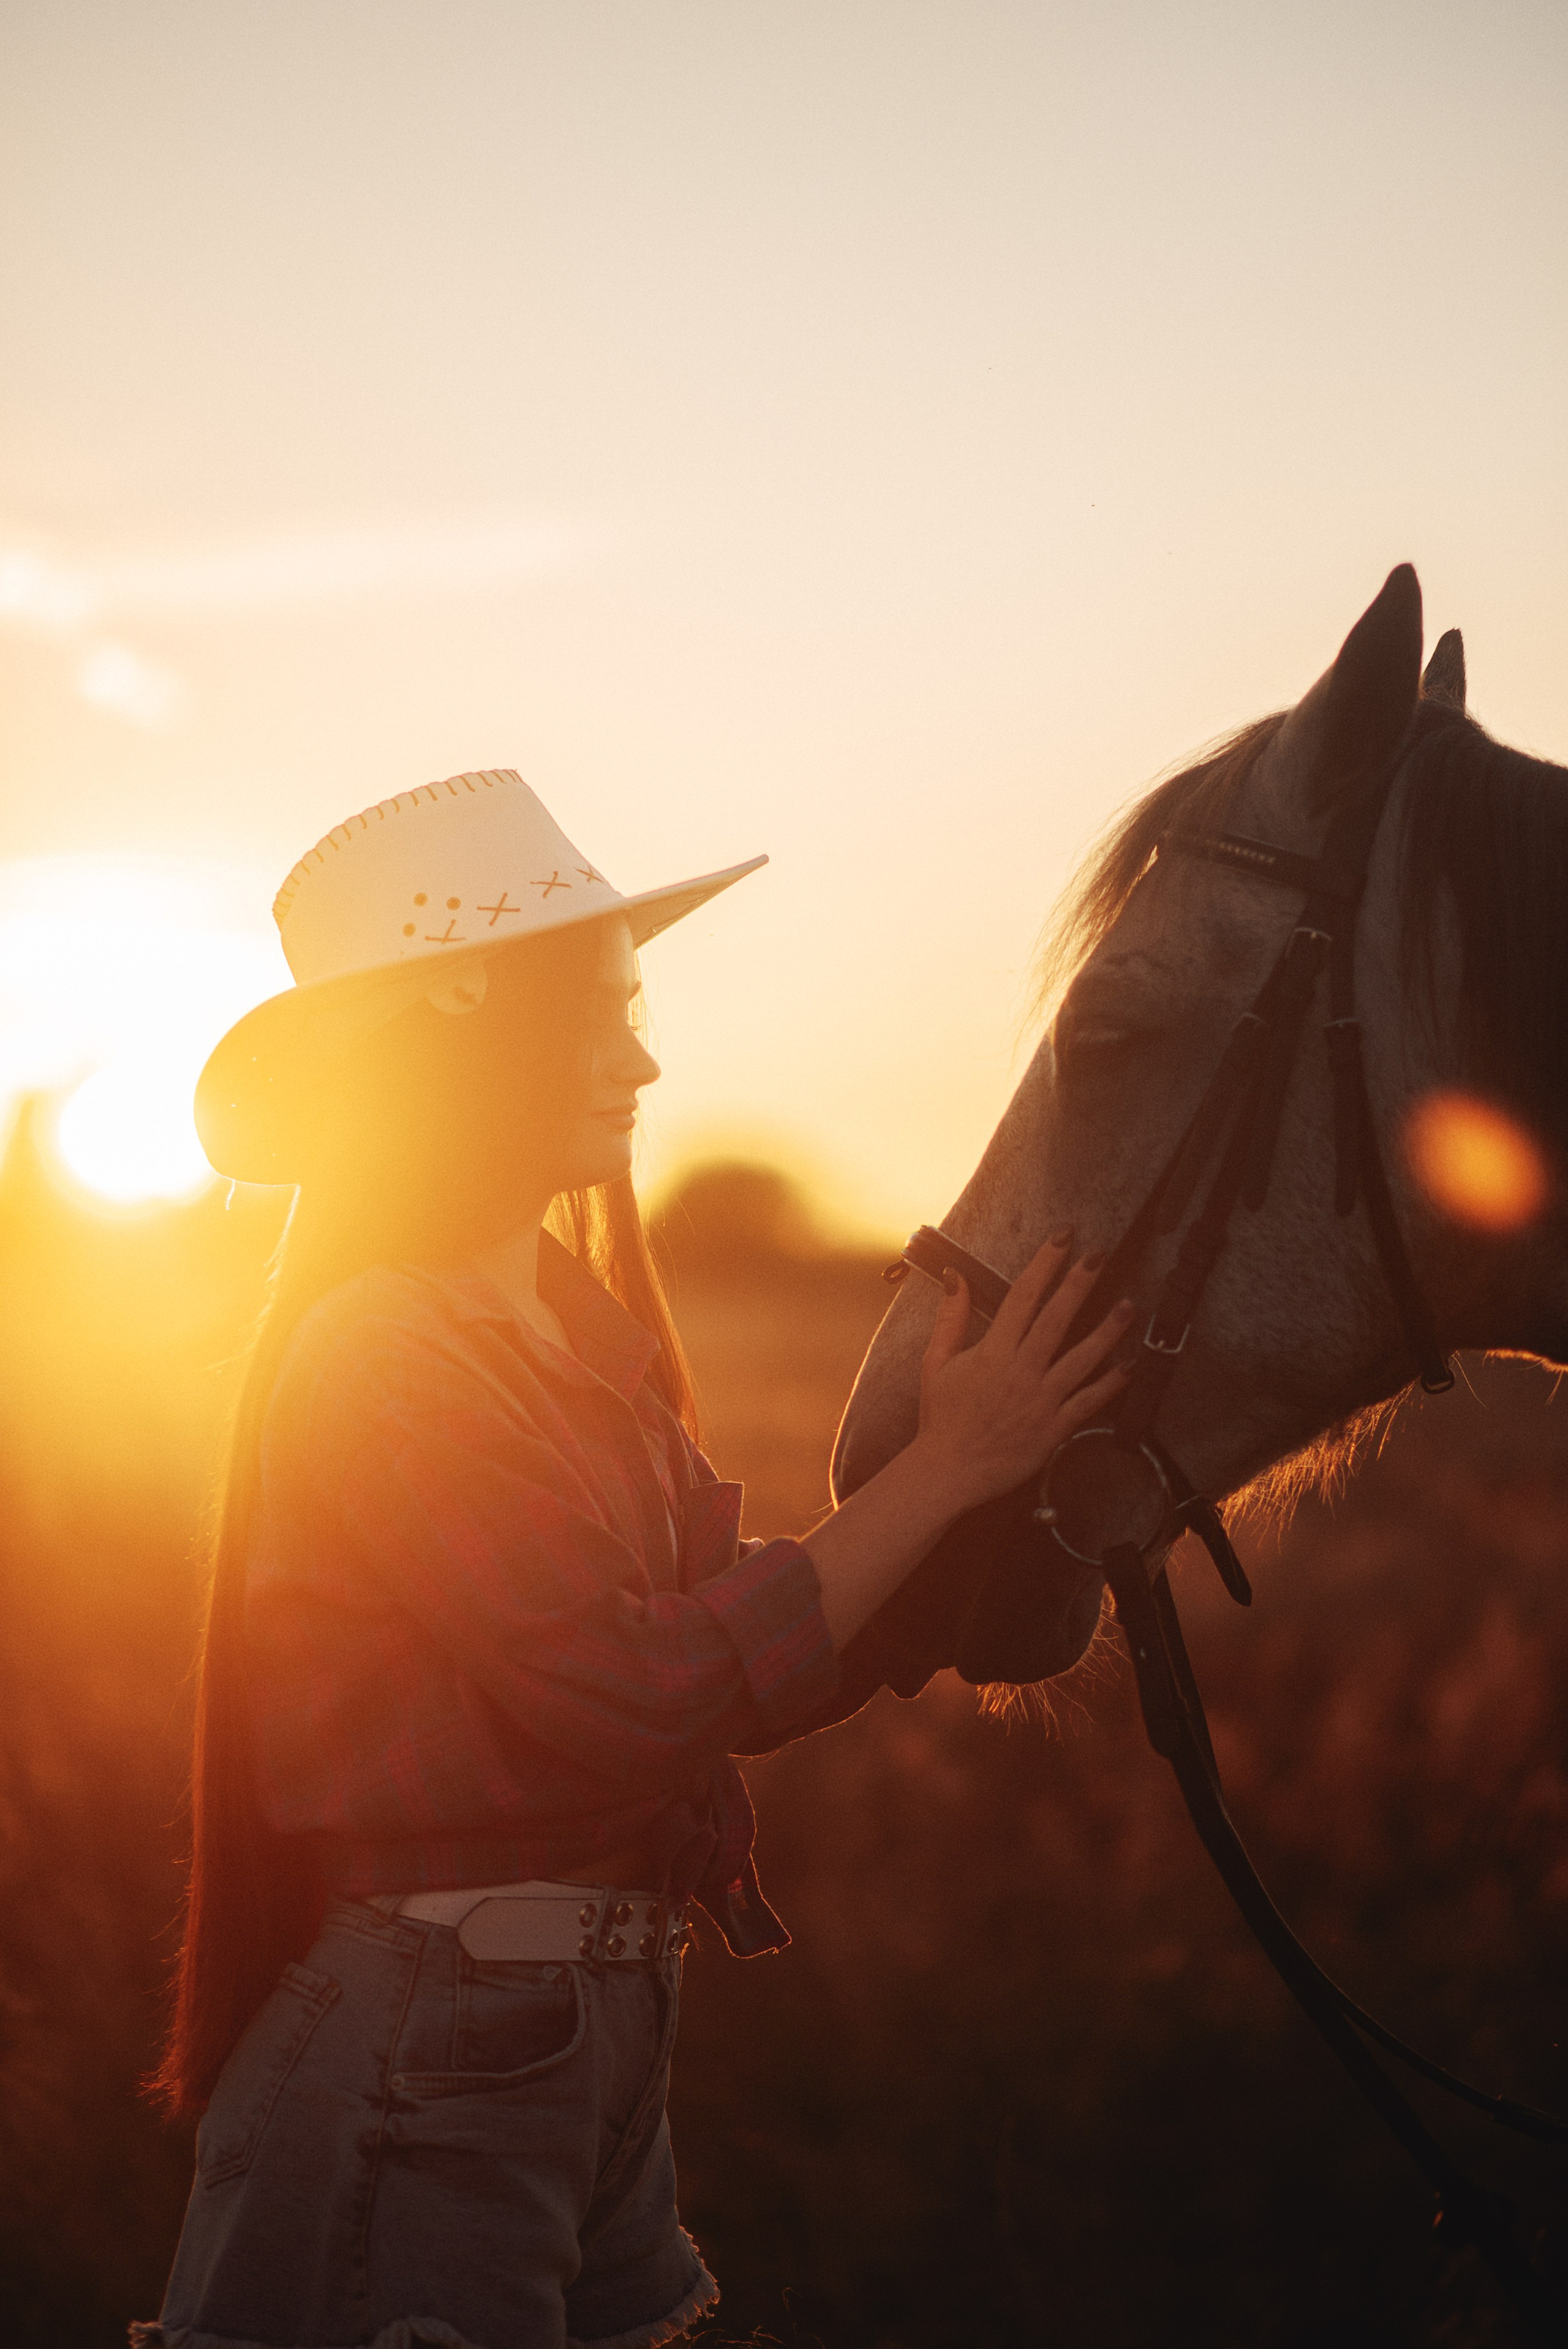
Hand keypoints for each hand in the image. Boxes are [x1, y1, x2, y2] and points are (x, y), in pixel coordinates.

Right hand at [912, 1234, 1134, 1516]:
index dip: (1044, 1264)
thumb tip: (955, 1277)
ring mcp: (1040, 1400)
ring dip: (1107, 1331)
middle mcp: (1020, 1371)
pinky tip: (1129, 1365)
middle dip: (1079, 1284)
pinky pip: (1088, 1403)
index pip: (1022, 1297)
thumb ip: (951, 1318)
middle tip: (1100, 1255)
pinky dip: (1110, 1384)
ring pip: (1080, 1359)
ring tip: (1129, 1305)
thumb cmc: (941, 1417)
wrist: (948, 1471)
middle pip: (1055, 1319)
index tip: (1062, 1239)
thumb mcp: (936, 1362)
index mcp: (992, 1352)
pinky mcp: (1054, 1429)